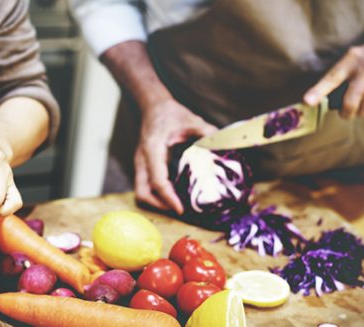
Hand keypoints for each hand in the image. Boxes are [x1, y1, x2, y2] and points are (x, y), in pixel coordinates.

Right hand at [135, 98, 216, 214]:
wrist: (153, 106)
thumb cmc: (171, 113)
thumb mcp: (191, 119)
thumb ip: (206, 132)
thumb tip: (222, 146)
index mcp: (152, 149)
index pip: (157, 180)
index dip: (168, 197)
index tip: (181, 209)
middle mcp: (142, 159)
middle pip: (142, 192)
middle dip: (159, 205)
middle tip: (179, 209)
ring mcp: (140, 164)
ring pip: (141, 192)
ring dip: (156, 202)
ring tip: (176, 205)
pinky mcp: (143, 166)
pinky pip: (145, 186)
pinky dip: (156, 195)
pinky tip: (173, 194)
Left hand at [304, 39, 363, 118]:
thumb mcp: (357, 56)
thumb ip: (343, 74)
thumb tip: (326, 98)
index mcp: (352, 59)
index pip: (332, 78)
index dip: (318, 91)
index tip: (307, 101)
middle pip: (348, 104)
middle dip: (345, 113)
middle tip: (345, 111)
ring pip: (362, 111)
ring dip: (361, 111)